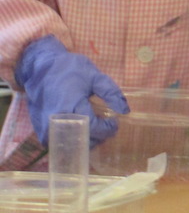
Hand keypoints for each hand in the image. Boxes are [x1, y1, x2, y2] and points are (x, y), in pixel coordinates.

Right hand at [14, 35, 128, 146]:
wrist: (40, 67)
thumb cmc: (69, 70)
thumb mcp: (95, 76)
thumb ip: (111, 93)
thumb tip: (125, 111)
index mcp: (72, 108)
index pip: (96, 128)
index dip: (109, 128)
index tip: (115, 121)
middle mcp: (58, 122)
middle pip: (85, 140)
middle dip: (100, 136)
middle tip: (105, 125)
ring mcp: (47, 128)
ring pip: (72, 145)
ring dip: (87, 139)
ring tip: (94, 127)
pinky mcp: (40, 130)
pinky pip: (60, 143)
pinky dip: (73, 139)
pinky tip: (80, 128)